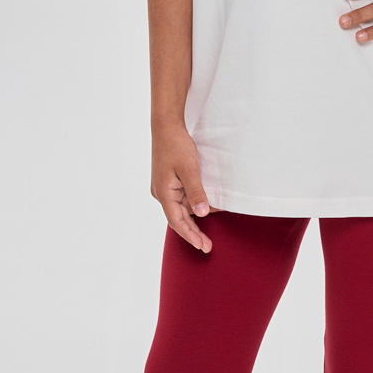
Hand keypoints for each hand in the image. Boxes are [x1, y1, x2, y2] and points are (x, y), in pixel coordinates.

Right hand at [151, 122, 213, 250]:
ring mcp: (166, 187)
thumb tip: (202, 214)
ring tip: (211, 229)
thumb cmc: (176, 146)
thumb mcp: (189, 169)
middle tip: (207, 246)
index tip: (202, 246)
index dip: (190, 236)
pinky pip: (184, 198)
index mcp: (164, 193)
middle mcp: (162, 193)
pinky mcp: (171, 181)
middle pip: (179, 218)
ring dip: (196, 218)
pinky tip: (208, 207)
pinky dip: (195, 204)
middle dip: (193, 232)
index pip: (177, 221)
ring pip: (182, 208)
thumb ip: (196, 192)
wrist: (166, 126)